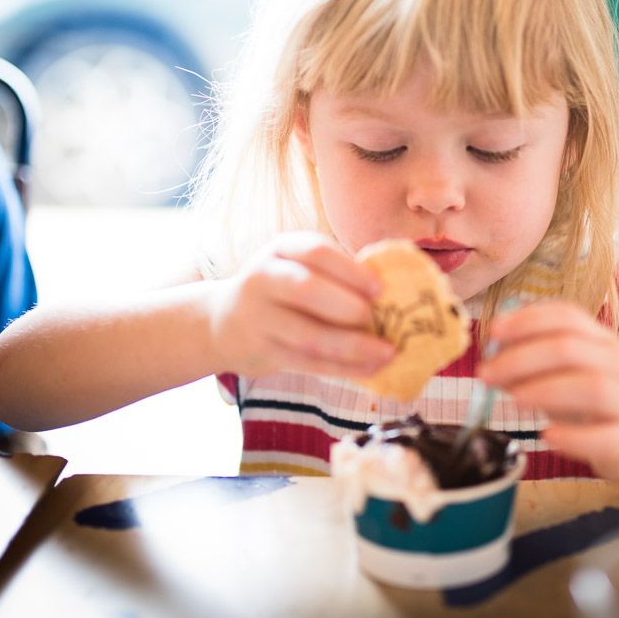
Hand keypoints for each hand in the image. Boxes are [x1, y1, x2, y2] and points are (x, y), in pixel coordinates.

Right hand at [206, 232, 393, 378]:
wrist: (222, 321)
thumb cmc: (281, 289)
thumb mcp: (297, 266)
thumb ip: (335, 273)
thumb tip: (396, 291)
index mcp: (280, 249)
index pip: (315, 251)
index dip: (349, 270)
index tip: (380, 288)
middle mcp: (264, 278)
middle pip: (306, 289)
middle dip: (347, 306)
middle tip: (379, 318)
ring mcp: (259, 317)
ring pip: (309, 334)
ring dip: (353, 345)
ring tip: (388, 352)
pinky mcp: (263, 351)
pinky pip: (309, 362)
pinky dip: (343, 368)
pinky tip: (371, 369)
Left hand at [478, 300, 618, 480]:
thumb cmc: (598, 399)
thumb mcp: (570, 372)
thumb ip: (535, 363)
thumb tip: (492, 360)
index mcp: (601, 339)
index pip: (566, 316)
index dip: (526, 320)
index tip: (492, 332)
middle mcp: (617, 363)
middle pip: (570, 349)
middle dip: (521, 359)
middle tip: (486, 374)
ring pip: (592, 388)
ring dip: (545, 391)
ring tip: (513, 400)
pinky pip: (603, 437)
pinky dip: (572, 436)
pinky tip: (547, 435)